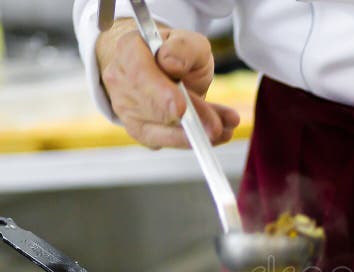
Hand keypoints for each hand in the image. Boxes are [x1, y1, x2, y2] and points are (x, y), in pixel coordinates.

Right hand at [96, 19, 239, 148]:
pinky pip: (166, 140)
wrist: (167, 67)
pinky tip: (217, 136)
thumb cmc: (177, 54)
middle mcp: (122, 81)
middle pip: (153, 108)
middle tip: (216, 128)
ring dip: (195, 134)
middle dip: (189, 119)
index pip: (140, 74)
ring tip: (224, 132)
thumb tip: (171, 65)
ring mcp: (128, 109)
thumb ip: (183, 47)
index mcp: (129, 51)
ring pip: (161, 129)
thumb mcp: (189, 42)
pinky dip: (193, 140)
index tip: (180, 109)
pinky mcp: (141, 130)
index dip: (160, 93)